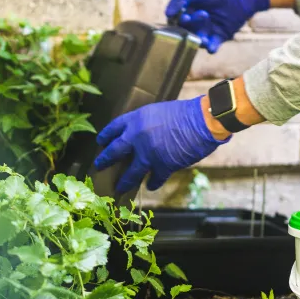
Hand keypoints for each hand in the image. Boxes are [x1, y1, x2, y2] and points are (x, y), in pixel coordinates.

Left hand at [93, 97, 228, 193]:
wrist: (201, 121)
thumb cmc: (184, 112)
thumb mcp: (158, 111)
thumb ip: (146, 123)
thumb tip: (140, 135)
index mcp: (136, 119)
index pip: (114, 127)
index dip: (106, 135)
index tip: (100, 141)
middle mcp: (137, 136)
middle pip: (114, 151)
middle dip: (105, 160)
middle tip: (98, 165)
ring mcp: (148, 153)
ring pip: (131, 172)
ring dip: (125, 181)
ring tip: (120, 187)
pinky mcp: (162, 166)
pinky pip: (154, 179)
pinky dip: (153, 183)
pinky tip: (150, 186)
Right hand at [165, 0, 269, 53]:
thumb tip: (167, 14)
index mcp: (188, 9)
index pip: (175, 19)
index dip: (177, 20)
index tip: (185, 16)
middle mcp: (196, 21)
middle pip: (186, 30)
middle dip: (191, 26)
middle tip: (203, 15)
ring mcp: (207, 29)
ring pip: (197, 39)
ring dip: (199, 40)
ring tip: (204, 38)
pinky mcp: (220, 36)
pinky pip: (212, 45)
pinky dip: (211, 48)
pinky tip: (211, 47)